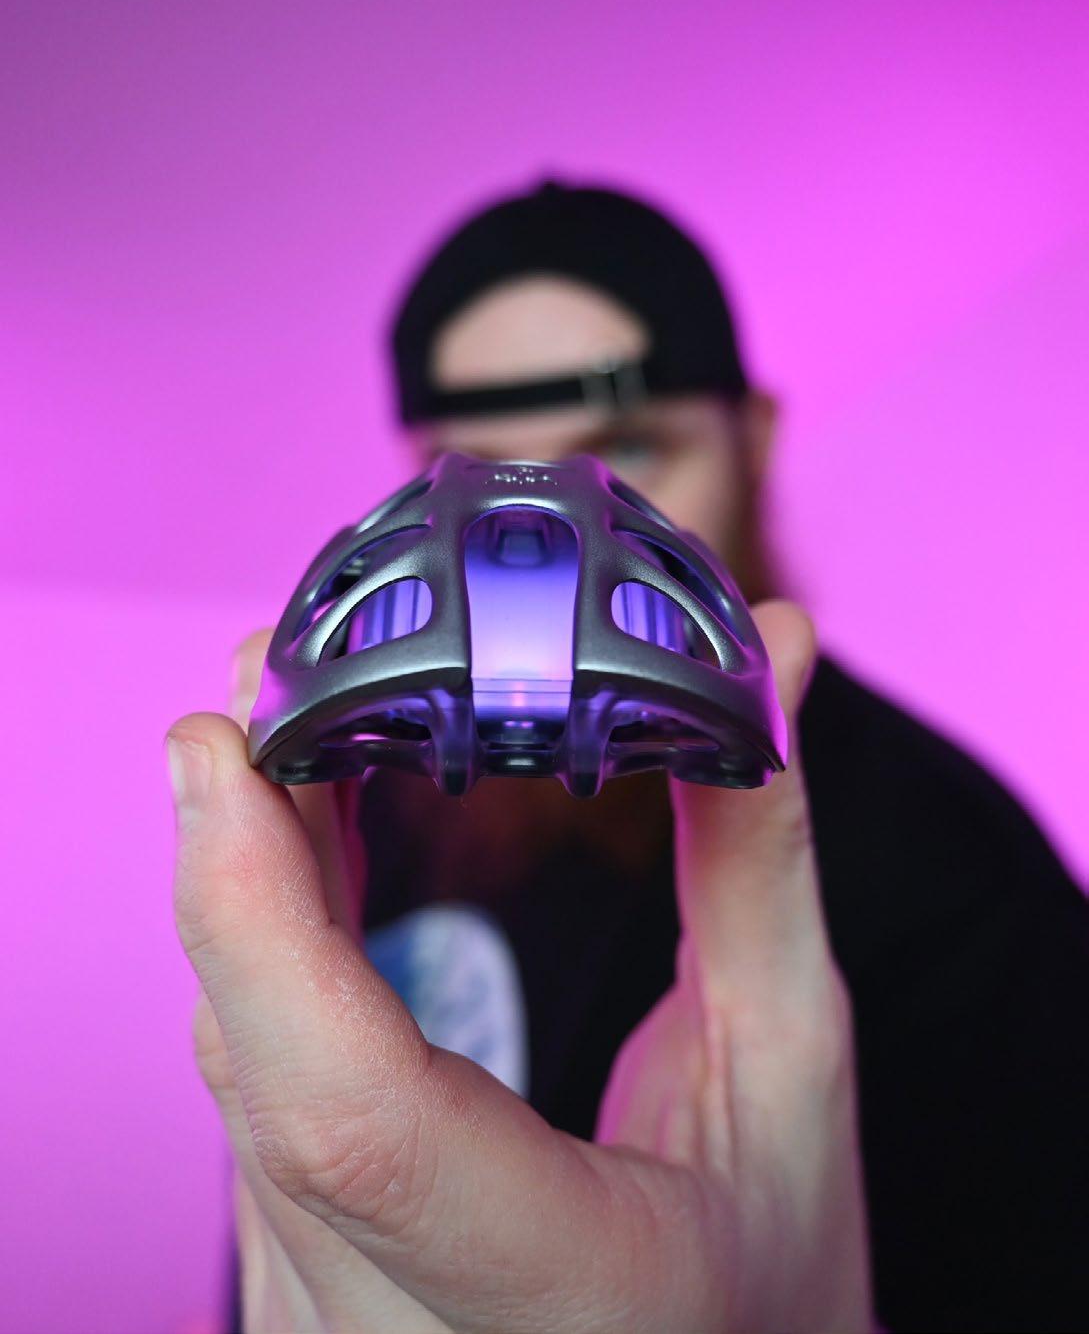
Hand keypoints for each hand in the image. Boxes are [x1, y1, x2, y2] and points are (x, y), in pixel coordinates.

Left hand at [165, 600, 872, 1331]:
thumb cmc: (773, 1276)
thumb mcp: (790, 1067)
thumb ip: (753, 859)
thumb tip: (765, 657)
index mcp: (550, 1285)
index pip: (355, 1116)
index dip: (261, 915)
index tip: (224, 742)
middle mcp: (388, 1323)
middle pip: (260, 1061)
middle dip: (243, 842)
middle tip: (270, 672)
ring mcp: (318, 1312)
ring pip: (236, 1063)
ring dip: (244, 878)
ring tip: (284, 725)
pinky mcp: (298, 1271)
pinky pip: (251, 1084)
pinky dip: (264, 941)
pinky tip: (293, 842)